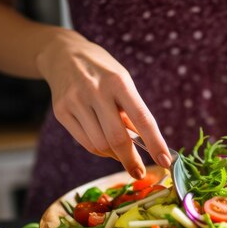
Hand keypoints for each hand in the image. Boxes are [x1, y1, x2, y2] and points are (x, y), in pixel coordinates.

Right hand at [36, 30, 170, 178]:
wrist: (63, 55)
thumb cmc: (102, 71)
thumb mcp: (123, 81)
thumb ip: (133, 111)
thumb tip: (144, 144)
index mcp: (118, 81)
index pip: (142, 118)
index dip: (155, 143)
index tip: (165, 161)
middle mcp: (95, 90)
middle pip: (117, 138)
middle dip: (131, 160)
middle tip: (139, 172)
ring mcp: (75, 101)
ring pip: (100, 145)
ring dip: (114, 154)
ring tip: (120, 150)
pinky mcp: (61, 112)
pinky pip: (86, 143)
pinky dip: (100, 150)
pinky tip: (106, 145)